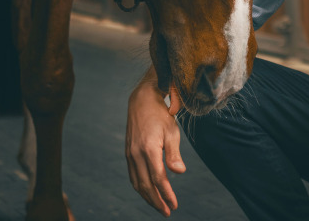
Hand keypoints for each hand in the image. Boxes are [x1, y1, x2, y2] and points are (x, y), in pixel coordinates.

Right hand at [125, 78, 185, 216]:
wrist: (141, 100)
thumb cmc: (160, 114)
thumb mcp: (172, 130)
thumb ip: (174, 153)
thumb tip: (179, 172)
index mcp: (149, 149)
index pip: (158, 178)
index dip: (167, 194)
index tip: (175, 205)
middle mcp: (136, 153)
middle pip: (146, 185)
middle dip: (156, 201)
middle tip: (167, 211)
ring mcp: (130, 154)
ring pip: (137, 182)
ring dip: (148, 197)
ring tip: (159, 206)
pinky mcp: (128, 152)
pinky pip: (132, 175)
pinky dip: (140, 187)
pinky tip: (147, 191)